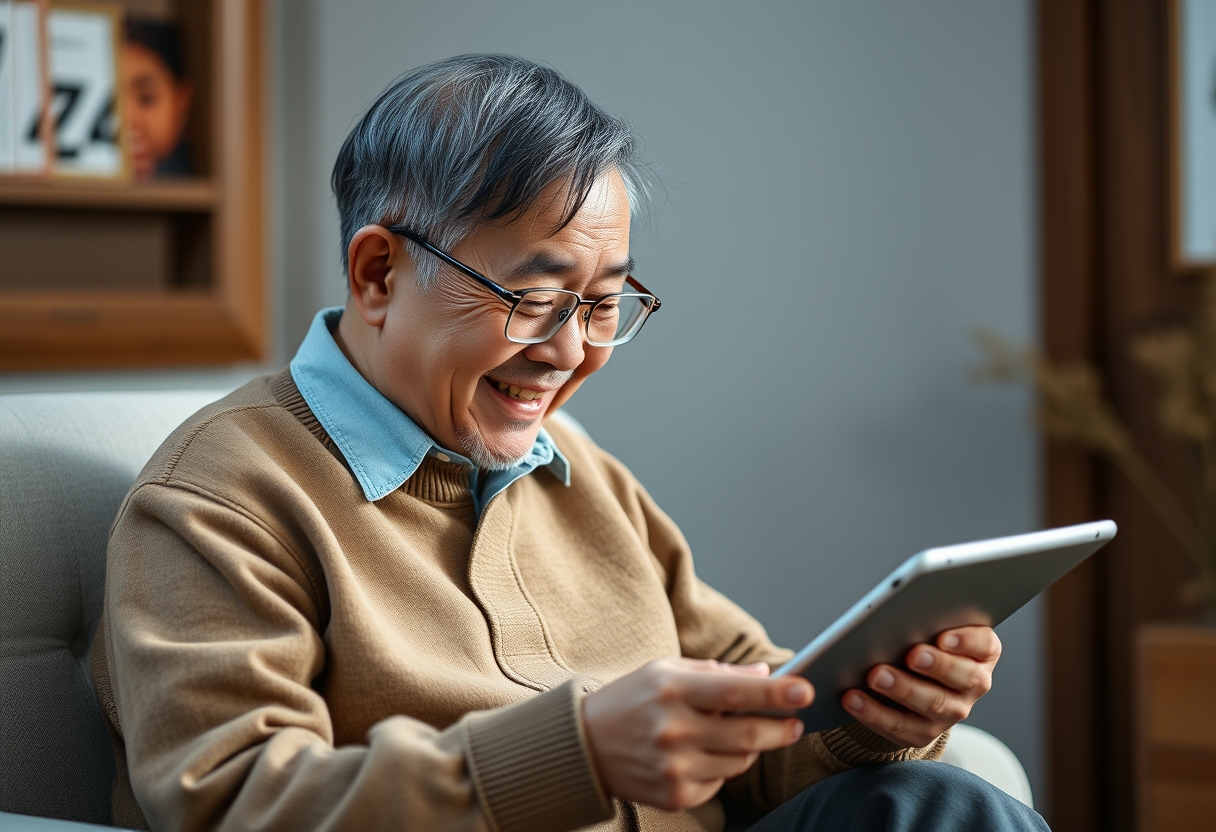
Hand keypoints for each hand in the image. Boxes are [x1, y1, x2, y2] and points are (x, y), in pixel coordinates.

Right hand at [581, 657, 812, 810]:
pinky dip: (721, 766)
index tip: (804, 690)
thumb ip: (717, 672)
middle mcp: (672, 731)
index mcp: (671, 690)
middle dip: (780, 728)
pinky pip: (720, 782)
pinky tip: (702, 753)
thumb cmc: (631, 700)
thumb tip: (764, 675)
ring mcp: (673, 768)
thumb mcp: (665, 670)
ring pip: (739, 762)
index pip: (734, 692)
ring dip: (750, 748)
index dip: (774, 693)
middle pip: (747, 736)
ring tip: (737, 733)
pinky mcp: (674, 795)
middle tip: (795, 722)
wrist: (584, 746)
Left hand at [842, 625, 1000, 747]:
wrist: (915, 680)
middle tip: (911, 655)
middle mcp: (972, 684)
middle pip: (962, 677)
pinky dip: (873, 713)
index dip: (967, 642)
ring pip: (932, 705)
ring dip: (902, 690)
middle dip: (936, 666)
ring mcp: (951, 711)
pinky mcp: (924, 732)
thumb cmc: (924, 641)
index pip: (985, 645)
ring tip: (876, 676)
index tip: (944, 636)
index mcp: (981, 653)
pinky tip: (853, 698)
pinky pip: (900, 726)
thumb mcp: (931, 627)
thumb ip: (925, 620)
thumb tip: (898, 613)